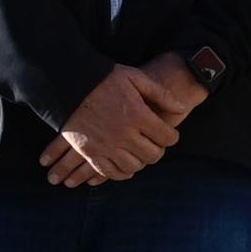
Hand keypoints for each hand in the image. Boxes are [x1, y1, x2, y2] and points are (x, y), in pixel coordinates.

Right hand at [44, 63, 188, 186]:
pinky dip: (120, 173)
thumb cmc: (104, 79)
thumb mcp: (135, 78)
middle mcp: (124, 134)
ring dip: (140, 162)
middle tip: (155, 145)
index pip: (167, 137)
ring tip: (140, 154)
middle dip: (158, 150)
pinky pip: (109, 172)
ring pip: (133, 166)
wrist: (67, 85)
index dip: (171, 137)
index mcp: (138, 115)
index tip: (168, 134)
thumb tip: (182, 108)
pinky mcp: (89, 152)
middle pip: (152, 155)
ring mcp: (106, 145)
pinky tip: (125, 168)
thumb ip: (161, 94)